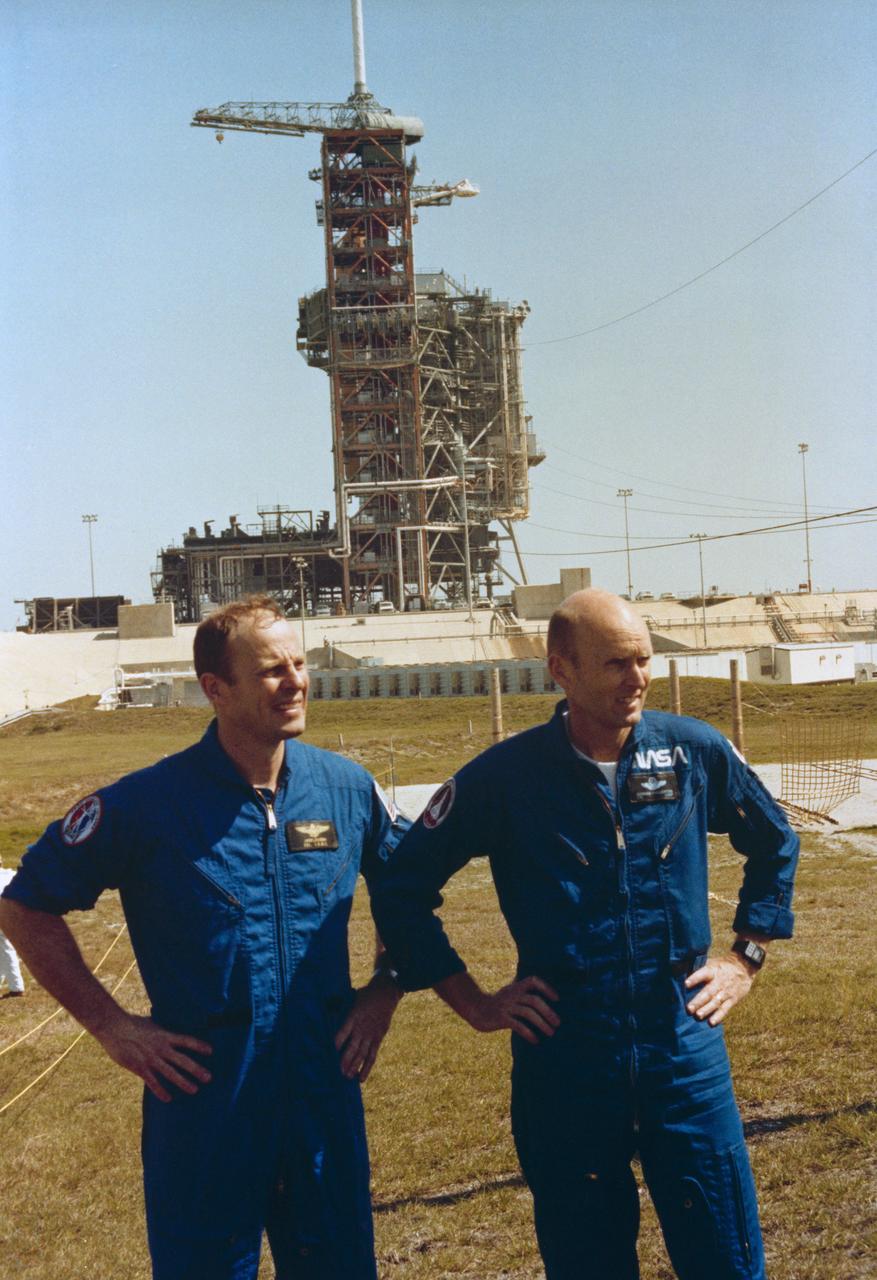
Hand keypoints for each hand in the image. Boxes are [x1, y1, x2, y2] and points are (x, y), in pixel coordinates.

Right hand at [94, 1012, 212, 1102]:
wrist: (113, 1027)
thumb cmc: (131, 1023)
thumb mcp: (150, 1023)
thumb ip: (159, 1029)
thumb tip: (165, 1027)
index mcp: (165, 1035)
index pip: (186, 1040)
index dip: (199, 1046)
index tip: (211, 1051)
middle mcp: (161, 1048)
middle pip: (183, 1060)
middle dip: (196, 1069)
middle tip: (209, 1078)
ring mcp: (151, 1059)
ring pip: (171, 1073)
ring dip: (184, 1082)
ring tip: (195, 1090)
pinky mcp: (140, 1067)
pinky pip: (153, 1082)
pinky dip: (161, 1091)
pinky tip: (168, 1098)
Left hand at [334, 975, 401, 1081]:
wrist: (386, 993)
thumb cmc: (366, 995)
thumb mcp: (352, 998)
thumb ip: (341, 1008)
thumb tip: (326, 1012)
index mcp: (354, 1016)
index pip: (343, 1032)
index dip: (336, 1042)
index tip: (328, 1052)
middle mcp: (362, 1028)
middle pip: (352, 1047)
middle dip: (344, 1060)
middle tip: (337, 1072)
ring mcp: (371, 1034)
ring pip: (362, 1054)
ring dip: (354, 1066)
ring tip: (347, 1077)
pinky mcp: (378, 1038)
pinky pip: (372, 1056)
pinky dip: (367, 1067)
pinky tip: (361, 1078)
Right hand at [466, 976, 559, 1044]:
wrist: (476, 1009)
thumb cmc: (497, 1002)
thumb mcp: (510, 992)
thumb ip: (523, 991)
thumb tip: (542, 994)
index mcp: (516, 987)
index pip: (533, 980)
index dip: (546, 988)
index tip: (557, 999)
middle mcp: (512, 994)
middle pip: (534, 1000)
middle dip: (548, 1012)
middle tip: (558, 1023)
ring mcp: (506, 1006)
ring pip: (528, 1013)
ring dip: (542, 1024)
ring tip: (551, 1033)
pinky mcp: (501, 1018)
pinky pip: (518, 1025)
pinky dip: (529, 1033)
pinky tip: (536, 1040)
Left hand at [685, 953, 753, 1026]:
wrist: (744, 967)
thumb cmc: (722, 966)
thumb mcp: (711, 962)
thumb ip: (697, 967)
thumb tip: (678, 969)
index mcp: (712, 971)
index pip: (703, 974)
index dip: (695, 978)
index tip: (686, 984)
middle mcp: (719, 982)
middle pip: (708, 992)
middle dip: (698, 1001)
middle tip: (689, 1009)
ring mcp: (726, 992)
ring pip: (715, 1002)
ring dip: (706, 1010)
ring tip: (697, 1016)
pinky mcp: (732, 1000)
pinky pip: (725, 1009)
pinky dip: (718, 1017)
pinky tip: (711, 1023)